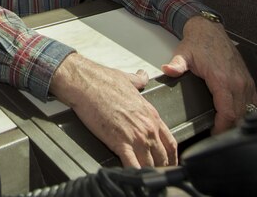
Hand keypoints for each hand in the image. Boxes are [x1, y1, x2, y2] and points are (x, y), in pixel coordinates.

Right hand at [50, 53, 176, 167]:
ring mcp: (135, 136)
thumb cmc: (102, 80)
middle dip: (160, 169)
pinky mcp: (120, 142)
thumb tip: (142, 76)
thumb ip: (138, 80)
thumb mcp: (126, 79)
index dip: (171, 157)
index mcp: (150, 113)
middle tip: (156, 176)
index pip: (170, 143)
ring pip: (150, 165)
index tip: (168, 164)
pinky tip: (133, 178)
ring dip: (148, 173)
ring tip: (145, 180)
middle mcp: (147, 126)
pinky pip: (133, 166)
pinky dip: (135, 174)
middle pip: (162, 158)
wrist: (85, 82)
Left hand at [162, 15, 256, 133]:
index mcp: (222, 79)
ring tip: (227, 129)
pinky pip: (254, 101)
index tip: (214, 134)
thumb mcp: (183, 54)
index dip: (222, 128)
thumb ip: (176, 65)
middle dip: (230, 129)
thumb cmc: (198, 43)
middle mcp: (237, 82)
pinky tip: (240, 117)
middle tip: (218, 136)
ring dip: (239, 121)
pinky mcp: (248, 80)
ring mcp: (245, 81)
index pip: (228, 112)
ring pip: (249, 110)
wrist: (209, 30)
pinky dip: (249, 111)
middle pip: (239, 115)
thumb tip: (168, 70)